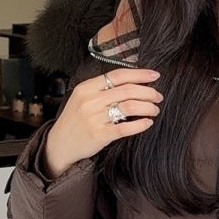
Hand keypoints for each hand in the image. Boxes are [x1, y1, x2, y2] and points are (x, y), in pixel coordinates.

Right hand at [40, 67, 162, 176]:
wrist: (59, 144)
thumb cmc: (75, 120)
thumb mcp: (82, 98)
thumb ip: (102, 89)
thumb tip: (133, 82)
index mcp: (87, 87)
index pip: (118, 75)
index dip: (139, 74)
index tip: (154, 76)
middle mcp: (90, 101)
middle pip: (127, 90)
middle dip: (148, 92)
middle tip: (158, 96)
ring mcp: (94, 118)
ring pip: (129, 107)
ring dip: (147, 107)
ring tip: (155, 109)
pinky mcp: (99, 135)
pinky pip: (125, 128)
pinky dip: (140, 124)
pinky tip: (147, 123)